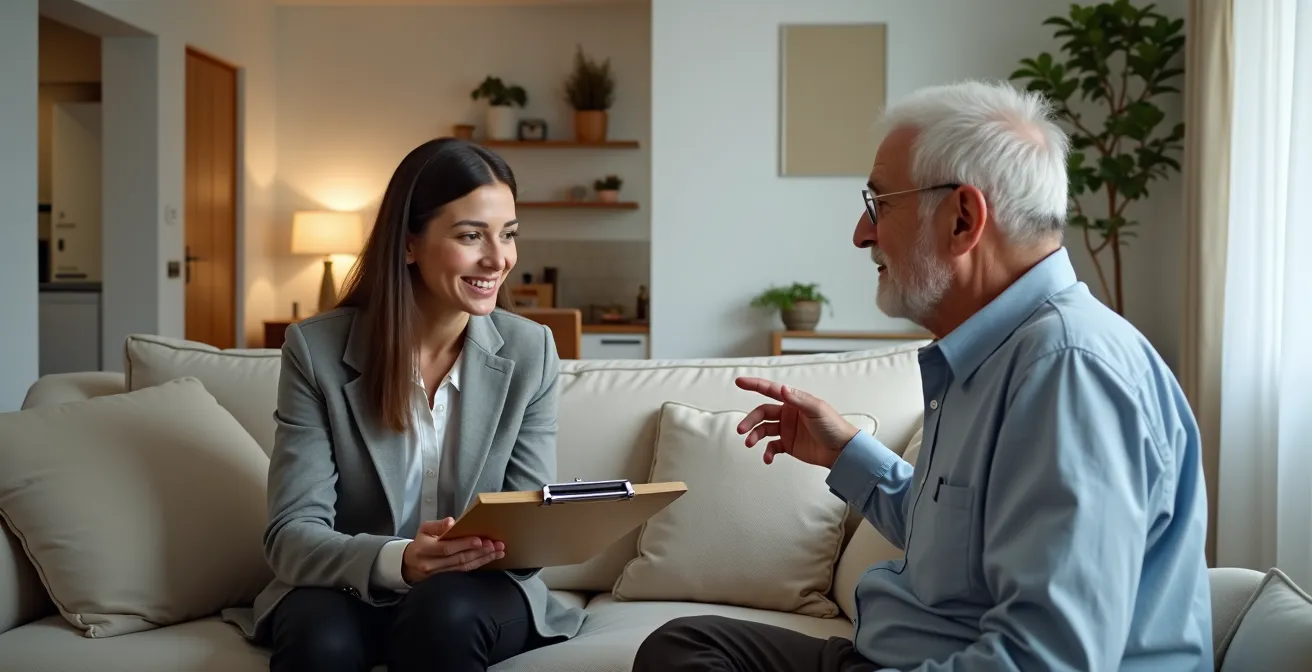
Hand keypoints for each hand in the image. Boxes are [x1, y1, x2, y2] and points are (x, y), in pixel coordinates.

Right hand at [401, 517, 504, 584]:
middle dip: (479, 552)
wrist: (409, 565)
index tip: (479, 540)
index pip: (446, 548)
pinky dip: (478, 565)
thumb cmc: (421, 543)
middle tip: (495, 545)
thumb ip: (438, 525)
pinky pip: (464, 572)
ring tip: (498, 551)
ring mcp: (438, 575)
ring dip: (483, 559)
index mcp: (425, 549)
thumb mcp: (424, 530)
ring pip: (464, 567)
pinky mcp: (446, 581)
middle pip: (459, 559)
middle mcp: (431, 565)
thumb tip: (451, 522)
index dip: (464, 544)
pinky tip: (489, 559)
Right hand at [735, 377, 859, 469]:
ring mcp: (787, 430)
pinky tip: (767, 458)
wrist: (842, 451)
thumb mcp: (817, 409)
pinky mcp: (788, 445)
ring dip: (754, 436)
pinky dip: (767, 452)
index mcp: (794, 402)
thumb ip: (798, 400)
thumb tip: (782, 388)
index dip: (755, 385)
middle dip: (750, 420)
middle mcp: (788, 414)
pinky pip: (772, 447)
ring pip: (763, 430)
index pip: (771, 390)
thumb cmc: (834, 426)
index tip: (740, 382)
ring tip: (750, 444)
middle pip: (762, 413)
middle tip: (741, 430)